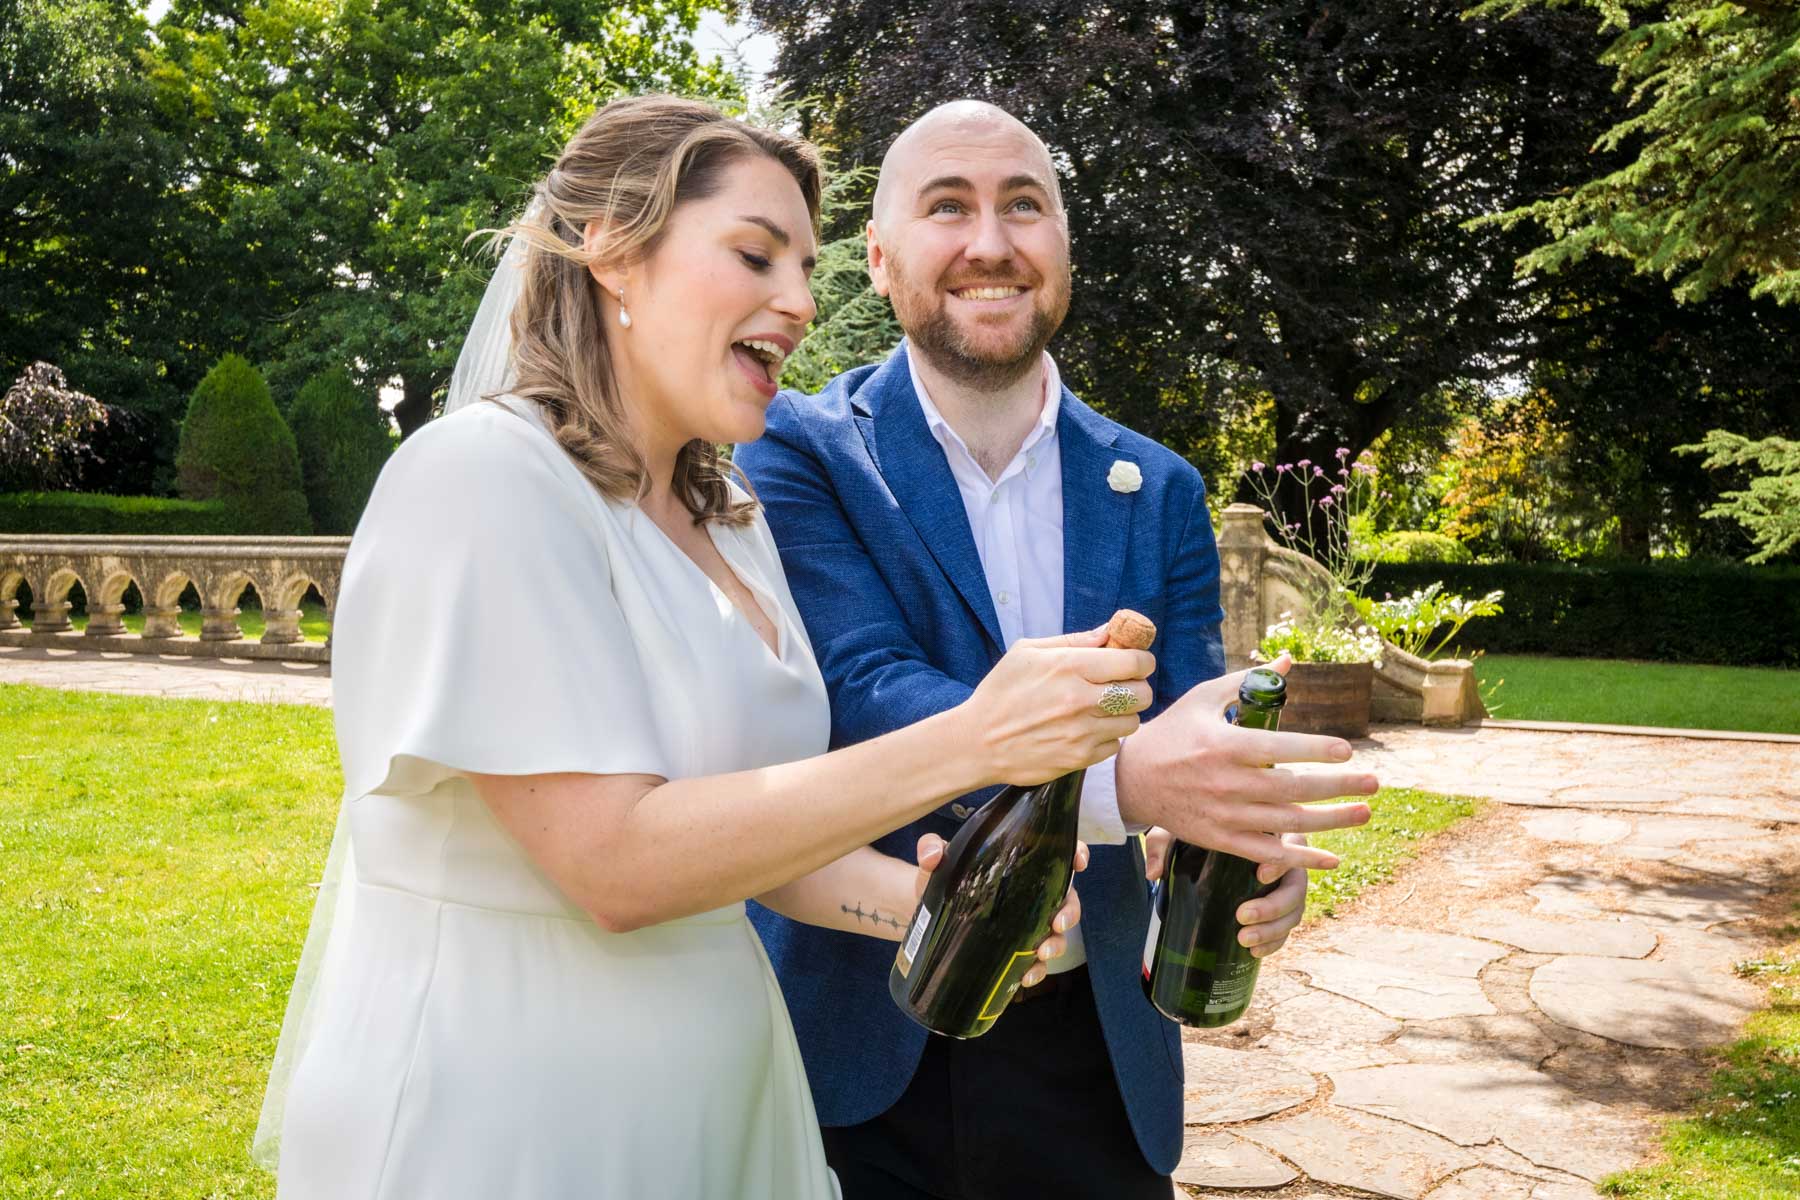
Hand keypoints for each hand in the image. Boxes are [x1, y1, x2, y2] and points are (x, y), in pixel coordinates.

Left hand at [913, 833, 1088, 988]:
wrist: (926, 914)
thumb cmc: (941, 880)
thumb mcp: (936, 863)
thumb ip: (931, 849)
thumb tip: (932, 853)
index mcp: (1021, 865)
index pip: (1056, 854)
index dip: (1075, 855)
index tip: (1080, 862)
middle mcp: (1031, 893)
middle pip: (1066, 899)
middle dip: (1070, 912)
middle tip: (1057, 924)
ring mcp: (1026, 923)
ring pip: (1056, 934)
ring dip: (1056, 945)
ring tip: (1041, 955)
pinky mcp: (1014, 948)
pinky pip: (1035, 961)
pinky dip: (1035, 970)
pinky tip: (1025, 976)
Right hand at [961, 625, 1155, 788]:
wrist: (977, 742)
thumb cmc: (1000, 691)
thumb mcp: (1026, 652)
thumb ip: (1073, 640)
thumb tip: (1109, 632)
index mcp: (1069, 666)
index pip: (1134, 662)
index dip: (1141, 660)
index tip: (1133, 662)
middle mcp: (1080, 699)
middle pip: (1142, 693)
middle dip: (1137, 687)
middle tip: (1120, 686)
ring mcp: (1082, 732)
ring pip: (1133, 721)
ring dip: (1123, 714)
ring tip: (1100, 710)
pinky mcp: (1080, 758)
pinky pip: (1115, 745)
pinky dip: (1106, 737)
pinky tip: (1085, 729)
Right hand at [1116, 654, 1375, 872]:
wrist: (1132, 780)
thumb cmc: (1171, 732)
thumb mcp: (1203, 699)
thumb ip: (1247, 682)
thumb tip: (1287, 660)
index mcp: (1226, 745)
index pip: (1279, 748)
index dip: (1316, 750)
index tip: (1348, 751)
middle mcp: (1229, 783)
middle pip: (1293, 789)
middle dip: (1338, 787)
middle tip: (1375, 783)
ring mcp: (1226, 815)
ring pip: (1287, 823)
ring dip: (1331, 821)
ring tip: (1364, 812)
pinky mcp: (1221, 839)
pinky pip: (1267, 852)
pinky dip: (1301, 859)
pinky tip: (1333, 857)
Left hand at [1144, 829, 1309, 958]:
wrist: (1206, 842)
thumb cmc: (1199, 830)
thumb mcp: (1179, 830)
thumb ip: (1163, 843)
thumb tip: (1154, 874)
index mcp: (1271, 833)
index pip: (1288, 845)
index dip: (1280, 862)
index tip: (1260, 874)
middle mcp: (1286, 861)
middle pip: (1296, 886)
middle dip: (1272, 906)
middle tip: (1241, 915)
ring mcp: (1286, 887)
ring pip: (1294, 911)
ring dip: (1272, 929)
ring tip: (1244, 939)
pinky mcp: (1280, 909)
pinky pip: (1286, 929)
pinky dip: (1274, 942)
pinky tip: (1254, 951)